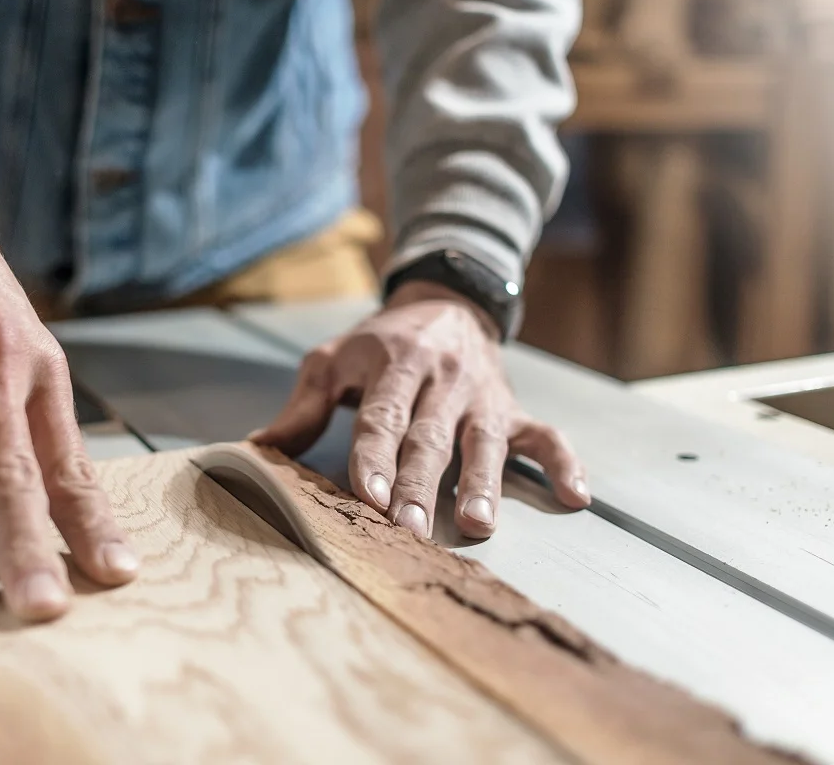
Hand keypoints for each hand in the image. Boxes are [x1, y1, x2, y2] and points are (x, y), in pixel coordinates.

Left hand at [252, 281, 588, 537]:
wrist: (446, 302)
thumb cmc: (380, 344)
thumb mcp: (334, 359)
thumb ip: (305, 407)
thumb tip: (258, 449)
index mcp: (395, 364)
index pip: (382, 415)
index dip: (373, 456)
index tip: (366, 496)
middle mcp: (443, 379)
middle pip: (430, 437)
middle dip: (419, 485)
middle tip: (409, 530)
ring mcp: (483, 396)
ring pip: (484, 442)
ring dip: (483, 483)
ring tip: (478, 525)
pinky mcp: (514, 408)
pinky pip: (545, 435)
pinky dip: (562, 463)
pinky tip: (576, 497)